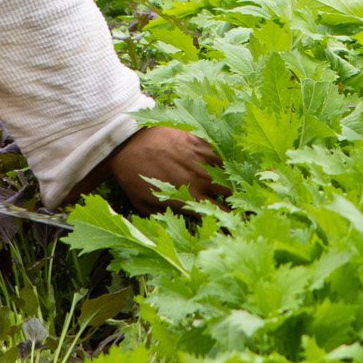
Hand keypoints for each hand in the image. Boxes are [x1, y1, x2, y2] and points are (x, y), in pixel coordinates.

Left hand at [102, 125, 223, 214]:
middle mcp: (202, 179)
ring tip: (222, 179)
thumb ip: (165, 215)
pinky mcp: (199, 142)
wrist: (129, 142)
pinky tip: (211, 161)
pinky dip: (216, 159)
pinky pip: (216, 152)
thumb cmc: (133, 176)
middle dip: (233, 196)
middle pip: (230, 191)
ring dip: (225, 176)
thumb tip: (179, 220)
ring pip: (226, 170)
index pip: (220, 212)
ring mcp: (202, 158)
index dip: (230, 218)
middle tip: (231, 198)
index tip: (234, 220)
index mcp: (190, 197)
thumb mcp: (144, 205)